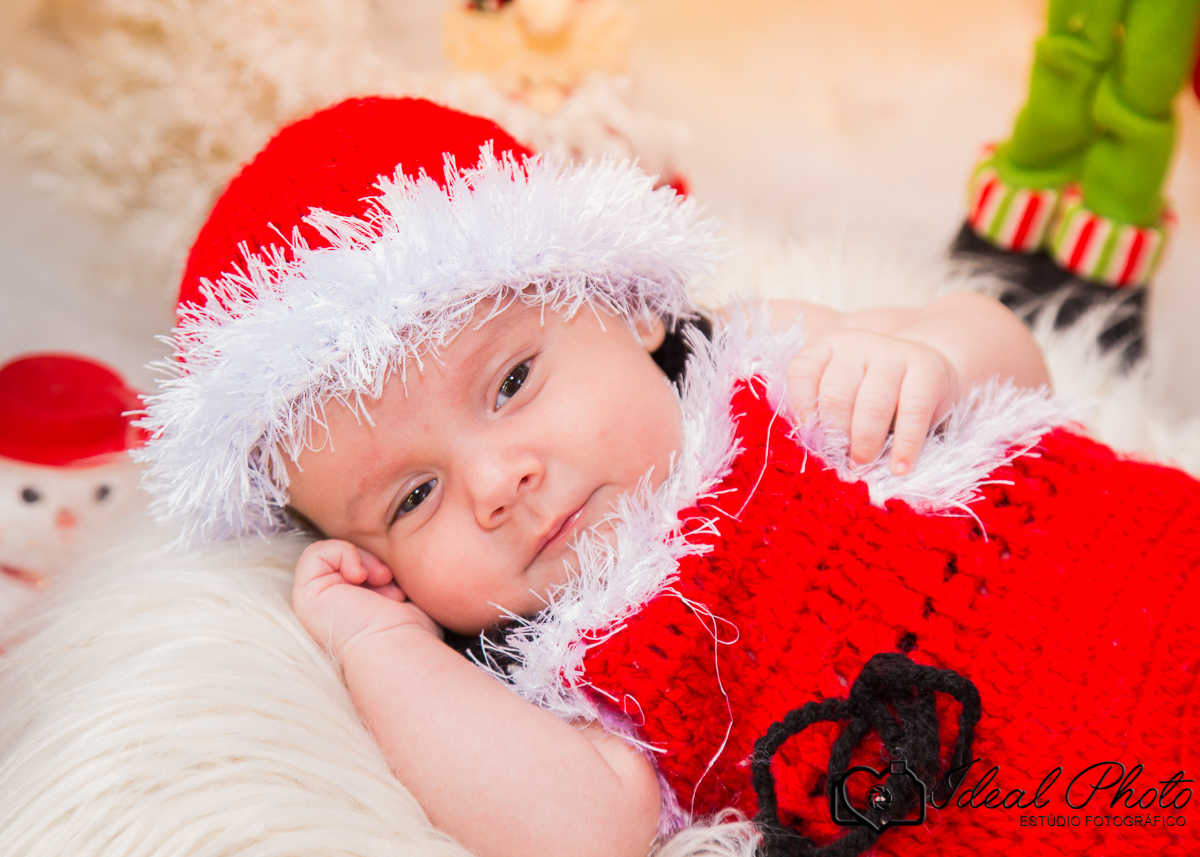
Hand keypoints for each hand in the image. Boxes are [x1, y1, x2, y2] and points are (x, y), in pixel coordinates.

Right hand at [292, 539, 441, 659]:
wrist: (396, 649)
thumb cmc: (410, 635)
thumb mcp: (405, 601)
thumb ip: (392, 583)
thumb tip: (388, 565)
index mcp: (349, 613)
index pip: (358, 569)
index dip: (380, 568)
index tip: (399, 590)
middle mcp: (329, 609)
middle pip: (346, 560)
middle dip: (374, 563)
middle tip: (390, 582)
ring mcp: (315, 603)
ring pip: (331, 555)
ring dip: (362, 558)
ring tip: (381, 579)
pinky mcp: (306, 595)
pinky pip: (316, 553)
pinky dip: (344, 553)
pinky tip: (361, 576)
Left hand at [786, 328, 958, 473]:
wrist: (930, 370)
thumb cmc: (874, 390)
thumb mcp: (846, 391)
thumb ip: (826, 413)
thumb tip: (817, 454)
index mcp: (829, 346)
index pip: (802, 371)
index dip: (802, 408)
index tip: (811, 438)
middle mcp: (858, 345)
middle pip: (836, 394)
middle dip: (836, 436)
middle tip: (841, 461)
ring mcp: (894, 354)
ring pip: (872, 404)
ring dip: (865, 443)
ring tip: (864, 465)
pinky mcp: (928, 371)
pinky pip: (913, 413)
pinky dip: (905, 445)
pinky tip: (900, 467)